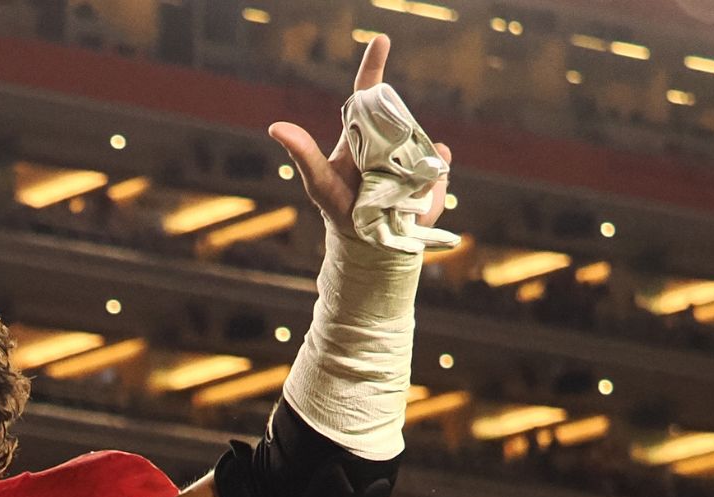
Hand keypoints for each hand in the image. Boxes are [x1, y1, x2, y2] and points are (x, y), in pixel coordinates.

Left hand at [267, 35, 451, 232]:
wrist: (368, 239)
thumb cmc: (339, 205)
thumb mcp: (318, 182)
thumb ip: (302, 154)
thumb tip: (275, 125)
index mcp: (361, 130)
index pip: (367, 91)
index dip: (373, 66)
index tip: (380, 39)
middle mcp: (389, 135)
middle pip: (398, 114)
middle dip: (395, 123)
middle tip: (375, 162)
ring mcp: (414, 152)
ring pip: (421, 143)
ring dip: (408, 163)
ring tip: (385, 193)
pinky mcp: (434, 173)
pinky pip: (438, 167)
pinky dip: (428, 180)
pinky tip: (411, 197)